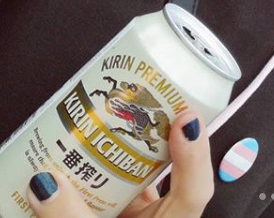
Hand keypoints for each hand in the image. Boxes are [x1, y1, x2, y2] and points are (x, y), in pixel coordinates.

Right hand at [27, 111, 213, 217]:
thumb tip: (47, 182)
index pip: (195, 187)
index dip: (195, 150)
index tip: (186, 118)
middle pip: (165, 167)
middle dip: (148, 130)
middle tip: (137, 96)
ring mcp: (145, 217)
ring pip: (138, 176)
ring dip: (119, 149)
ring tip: (101, 118)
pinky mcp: (124, 217)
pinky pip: (117, 190)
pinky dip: (100, 173)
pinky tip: (80, 156)